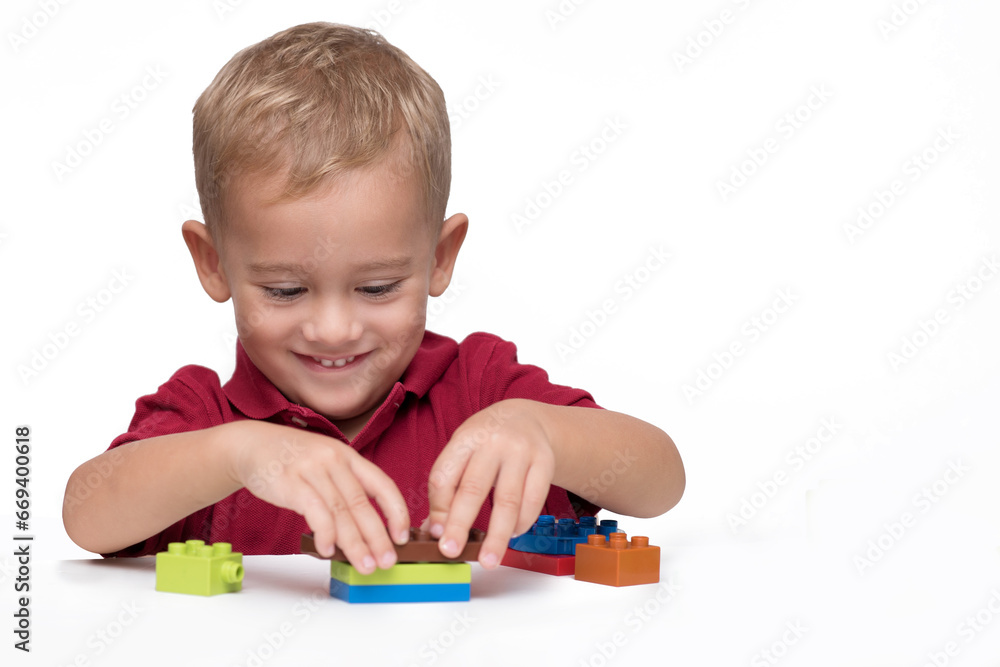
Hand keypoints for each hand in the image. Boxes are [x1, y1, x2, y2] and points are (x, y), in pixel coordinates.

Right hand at [227, 421, 409, 573]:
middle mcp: (334, 460)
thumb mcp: (326, 464)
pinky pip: (314, 511)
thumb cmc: (293, 461)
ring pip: (340, 511)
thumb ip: (344, 489)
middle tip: (387, 561)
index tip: (403, 537)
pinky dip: (324, 533)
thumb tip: (365, 531)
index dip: (397, 512)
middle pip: (362, 504)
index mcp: (348, 456)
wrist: (251, 445)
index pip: (382, 484)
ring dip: (354, 543)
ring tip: (364, 564)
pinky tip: (327, 550)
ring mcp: (312, 469)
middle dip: (378, 537)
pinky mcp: (290, 482)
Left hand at [425, 399, 555, 568]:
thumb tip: (433, 530)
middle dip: (460, 524)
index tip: (435, 533)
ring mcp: (522, 452)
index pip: (445, 475)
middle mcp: (493, 442)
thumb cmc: (487, 442)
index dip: (439, 507)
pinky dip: (521, 523)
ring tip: (488, 560)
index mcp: (466, 438)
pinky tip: (512, 534)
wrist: (527, 418)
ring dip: (497, 535)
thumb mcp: (463, 451)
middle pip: (474, 488)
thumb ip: (449, 486)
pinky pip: (533, 501)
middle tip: (451, 551)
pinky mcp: (545, 463)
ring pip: (508, 500)